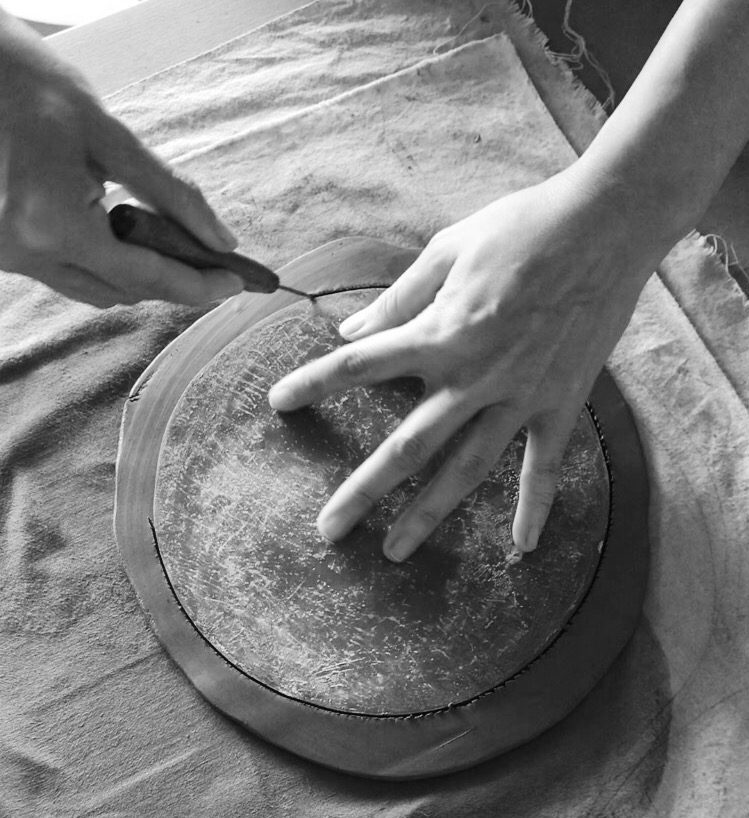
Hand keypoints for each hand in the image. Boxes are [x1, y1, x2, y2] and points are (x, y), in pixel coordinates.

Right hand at [0, 12, 241, 306]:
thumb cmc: (35, 88)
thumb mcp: (113, 138)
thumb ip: (172, 194)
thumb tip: (221, 239)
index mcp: (51, 223)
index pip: (142, 276)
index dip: (196, 285)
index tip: (236, 281)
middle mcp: (25, 251)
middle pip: (123, 292)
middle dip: (174, 281)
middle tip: (214, 262)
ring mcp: (9, 256)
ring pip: (96, 291)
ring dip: (140, 276)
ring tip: (173, 245)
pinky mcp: (4, 252)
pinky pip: (70, 275)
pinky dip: (107, 265)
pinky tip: (127, 237)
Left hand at [269, 166, 671, 561]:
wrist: (606, 225)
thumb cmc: (520, 228)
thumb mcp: (448, 248)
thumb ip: (398, 298)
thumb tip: (350, 331)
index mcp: (439, 332)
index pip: (360, 366)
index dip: (313, 383)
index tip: (278, 403)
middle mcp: (472, 376)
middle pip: (406, 446)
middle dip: (363, 492)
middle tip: (328, 530)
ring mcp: (519, 396)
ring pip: (466, 470)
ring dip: (428, 515)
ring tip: (395, 553)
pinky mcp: (561, 403)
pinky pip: (544, 466)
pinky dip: (534, 509)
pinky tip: (521, 548)